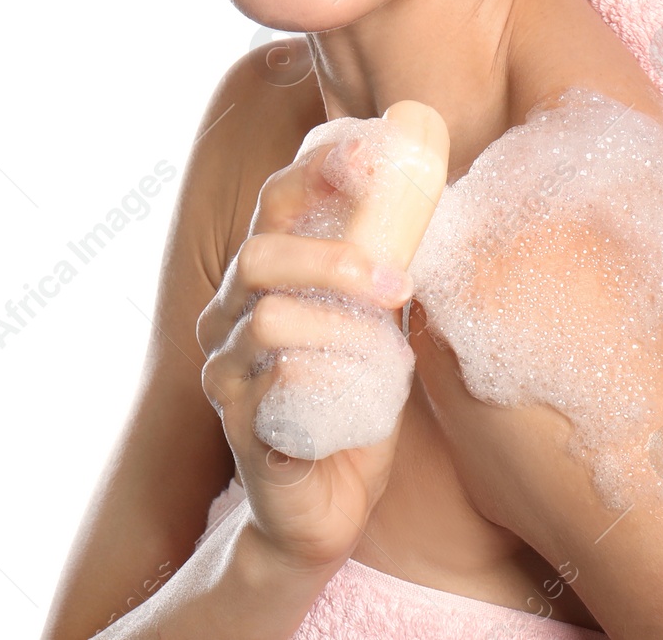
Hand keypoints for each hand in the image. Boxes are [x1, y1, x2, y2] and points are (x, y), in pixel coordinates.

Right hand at [195, 141, 415, 572]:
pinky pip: (276, 389)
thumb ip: (386, 267)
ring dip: (342, 330)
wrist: (327, 508)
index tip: (370, 153)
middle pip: (258, 254)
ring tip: (386, 355)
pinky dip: (327, 383)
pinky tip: (358, 399)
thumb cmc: (353, 402)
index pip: (275, 202)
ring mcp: (227, 374)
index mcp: (263, 279)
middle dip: (333, 259)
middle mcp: (228, 317)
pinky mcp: (240, 431)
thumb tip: (436, 198)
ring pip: (269, 321)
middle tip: (398, 282)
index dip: (317, 169)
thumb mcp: (376, 322)